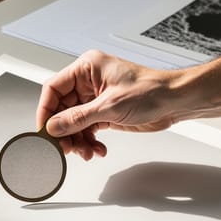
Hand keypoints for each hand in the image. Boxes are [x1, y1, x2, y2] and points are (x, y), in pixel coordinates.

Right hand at [36, 50, 181, 159]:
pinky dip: (89, 141)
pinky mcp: (104, 112)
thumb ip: (78, 118)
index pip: (53, 89)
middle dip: (64, 131)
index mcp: (86, 68)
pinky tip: (97, 149)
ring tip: (86, 152)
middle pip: (62, 109)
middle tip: (66, 148)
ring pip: (74, 122)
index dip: (46, 111)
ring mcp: (96, 98)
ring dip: (78, 140)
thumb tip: (54, 126)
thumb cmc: (151, 91)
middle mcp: (88, 82)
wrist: (175, 102)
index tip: (45, 131)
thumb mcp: (110, 106)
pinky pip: (87, 129)